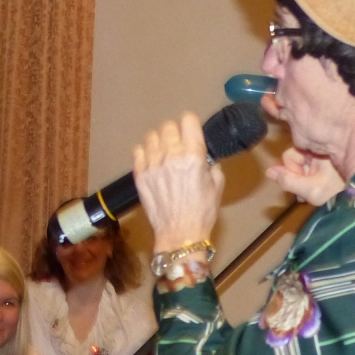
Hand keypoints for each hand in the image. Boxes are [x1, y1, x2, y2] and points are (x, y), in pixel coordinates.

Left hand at [132, 111, 223, 251]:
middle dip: (175, 133)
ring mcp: (153, 165)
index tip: (191, 132)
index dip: (191, 124)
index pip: (188, 119)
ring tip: (163, 152)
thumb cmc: (202, 211)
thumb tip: (204, 154)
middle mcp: (171, 155)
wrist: (180, 235)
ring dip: (159, 141)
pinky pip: (137, 151)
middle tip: (178, 145)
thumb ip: (210, 162)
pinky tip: (151, 160)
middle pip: (168, 125)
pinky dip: (144, 152)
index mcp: (193, 155)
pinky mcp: (140, 175)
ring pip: (151, 136)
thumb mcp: (217, 183)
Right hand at [267, 146, 345, 205]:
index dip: (291, 170)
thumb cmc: (338, 192)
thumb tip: (268, 171)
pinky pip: (306, 169)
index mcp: (317, 151)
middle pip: (293, 159)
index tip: (300, 182)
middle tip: (304, 192)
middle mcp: (317, 151)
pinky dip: (307, 180)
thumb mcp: (311, 190)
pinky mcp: (322, 165)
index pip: (290, 154)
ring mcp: (320, 158)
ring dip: (300, 180)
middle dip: (295, 176)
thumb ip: (288, 181)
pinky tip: (314, 190)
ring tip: (309, 194)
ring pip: (298, 165)